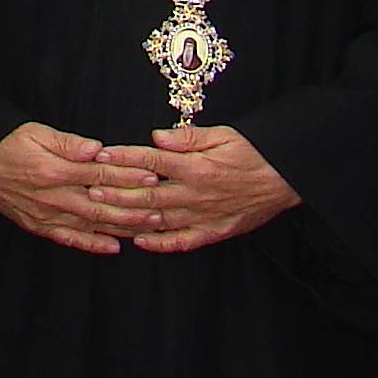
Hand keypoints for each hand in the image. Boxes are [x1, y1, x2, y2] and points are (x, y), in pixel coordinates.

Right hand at [0, 123, 164, 255]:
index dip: (128, 175)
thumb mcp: (37, 133)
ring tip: (148, 227)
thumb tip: (96, 149)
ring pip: (91, 224)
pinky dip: (92, 244)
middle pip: (101, 203)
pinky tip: (113, 247)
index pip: (100, 174)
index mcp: (55, 171)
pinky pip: (70, 239)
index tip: (152, 174)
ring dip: (121, 227)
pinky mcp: (39, 226)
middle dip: (133, 206)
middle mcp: (53, 197)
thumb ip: (68, 143)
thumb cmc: (8, 143)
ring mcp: (46, 215)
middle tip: (162, 206)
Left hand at [97, 127, 299, 254]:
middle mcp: (196, 195)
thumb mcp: (224, 134)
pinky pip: (181, 241)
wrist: (286, 178)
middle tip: (91, 189)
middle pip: (148, 195)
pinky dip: (160, 243)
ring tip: (105, 215)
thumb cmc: (255, 152)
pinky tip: (140, 242)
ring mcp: (203, 216)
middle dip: (117, 192)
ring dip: (130, 218)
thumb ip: (188, 138)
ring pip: (159, 220)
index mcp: (197, 167)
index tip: (102, 156)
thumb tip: (156, 137)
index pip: (152, 162)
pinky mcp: (213, 231)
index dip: (125, 158)